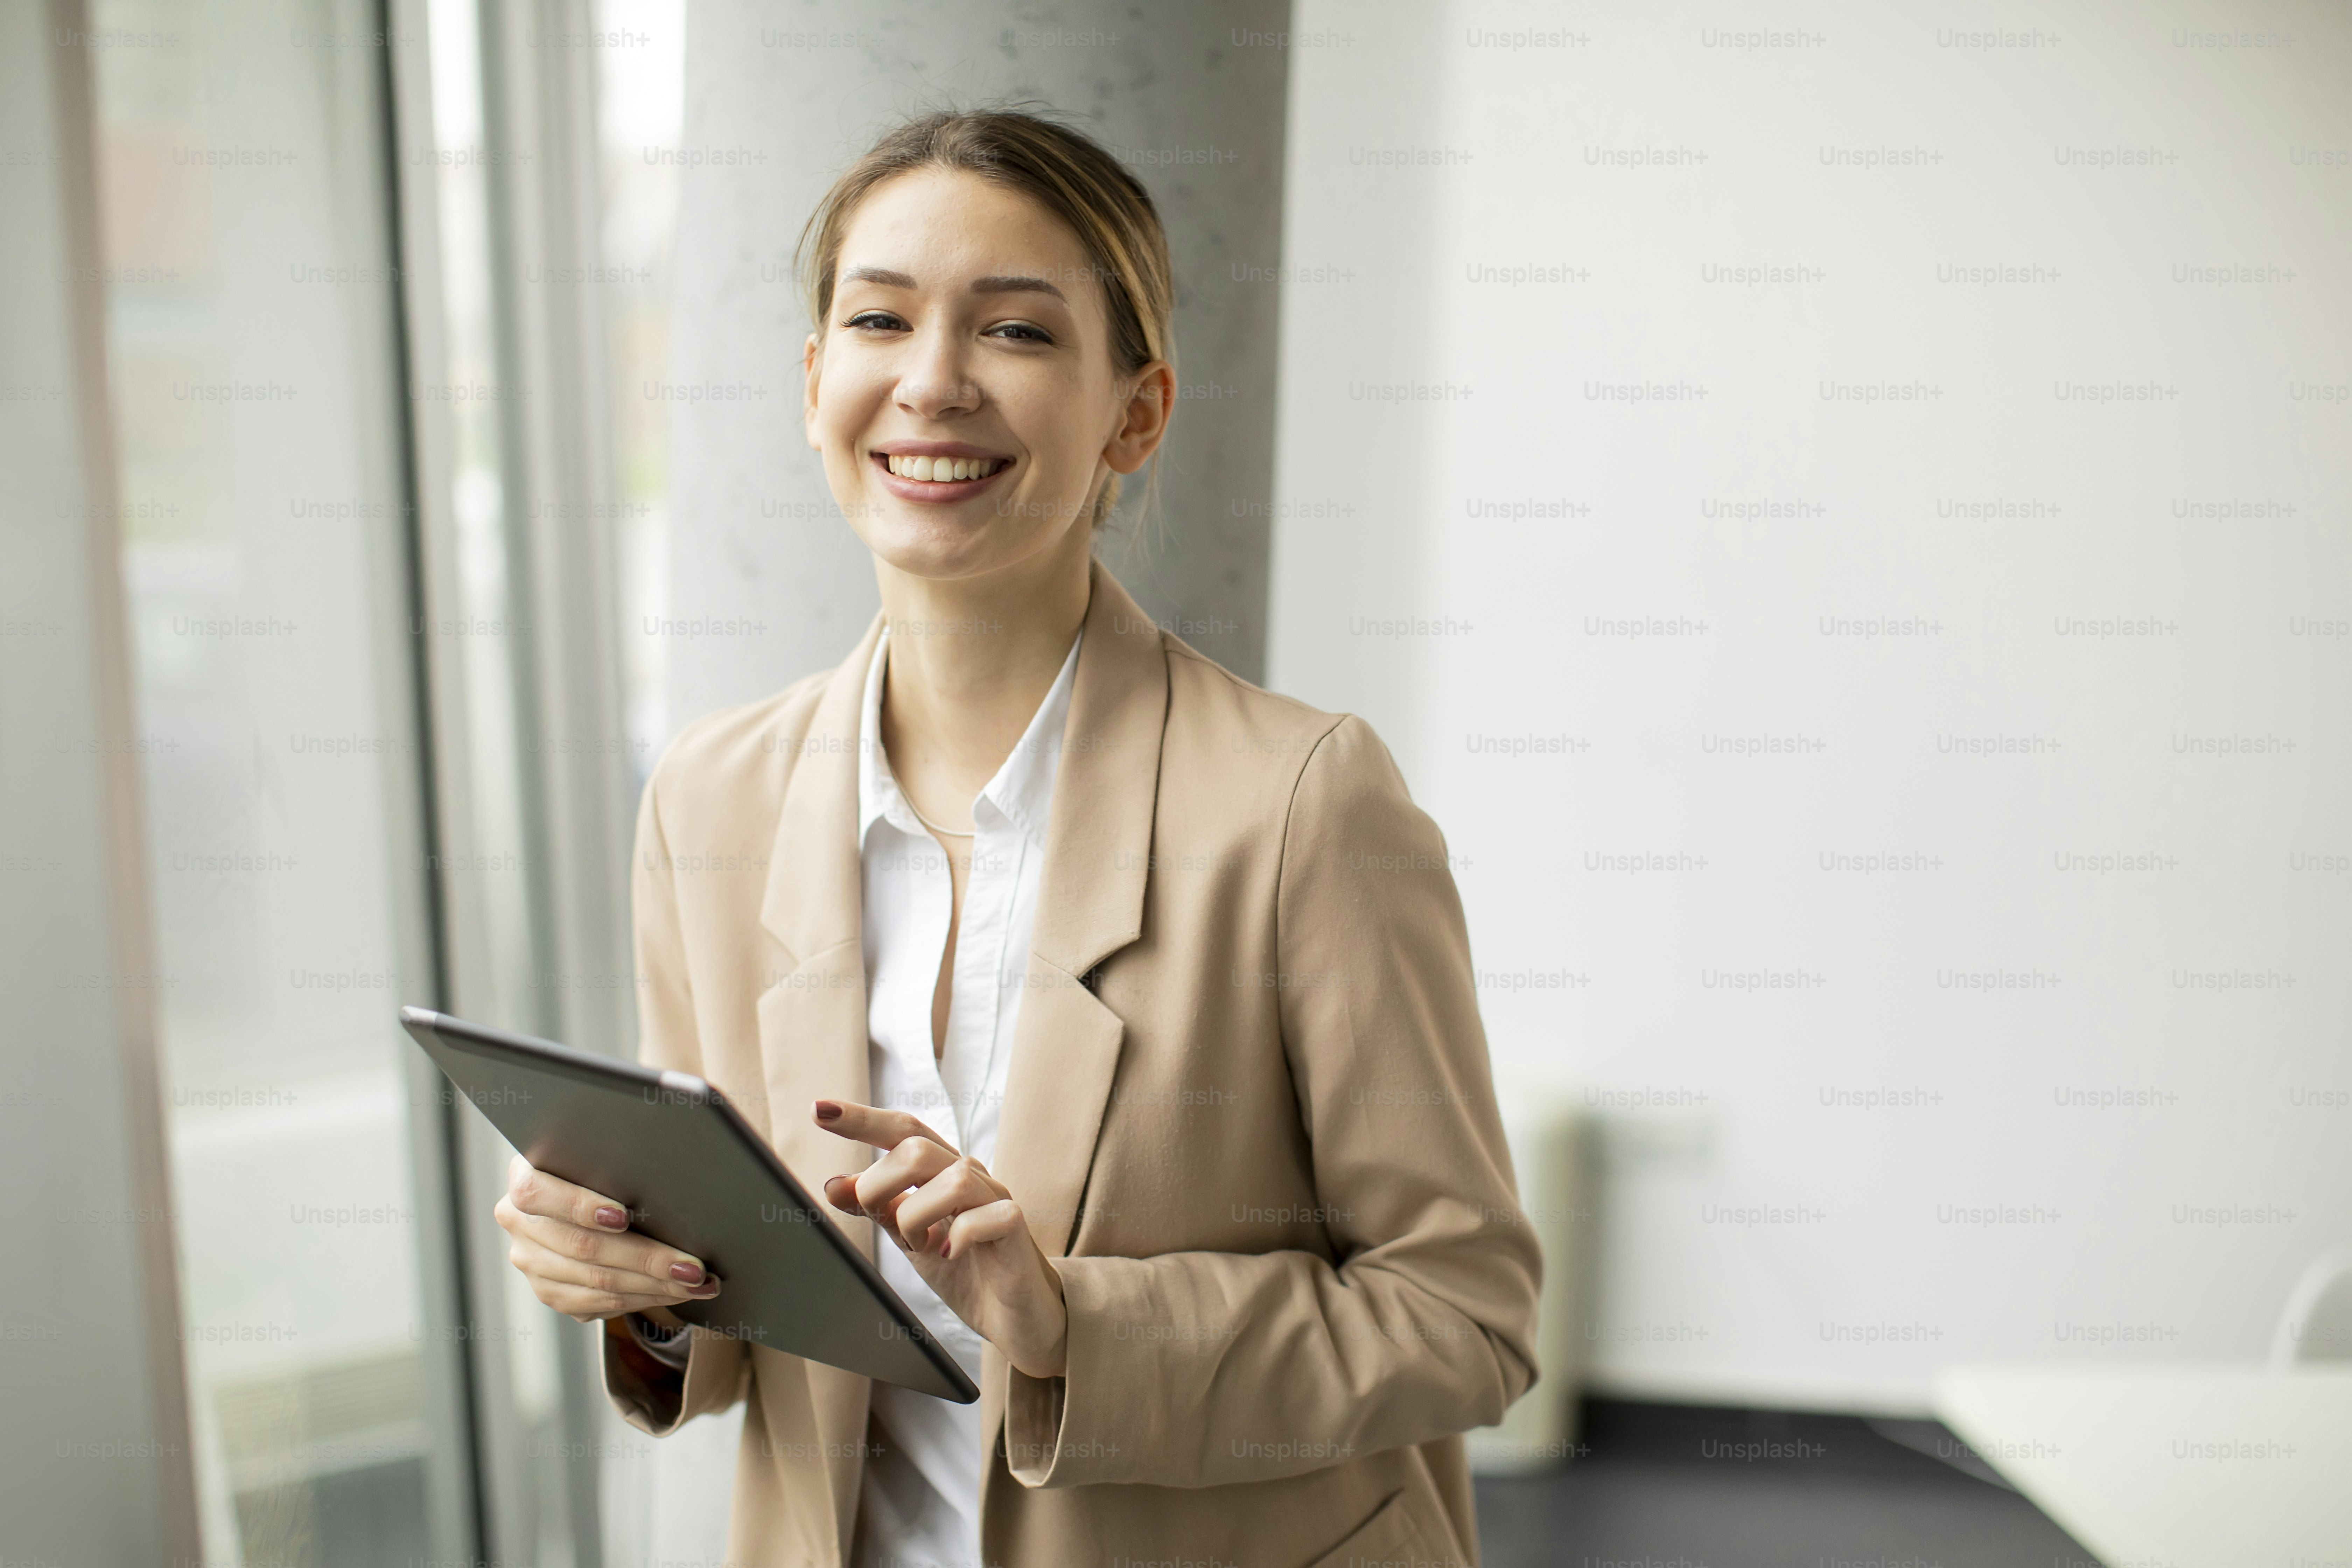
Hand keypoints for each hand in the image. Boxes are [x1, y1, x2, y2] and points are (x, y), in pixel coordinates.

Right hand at [494, 1153, 722, 1323]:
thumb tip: (671, 1152)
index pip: (538, 1193)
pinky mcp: (552, 1292)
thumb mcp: (602, 1149)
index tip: (623, 1216)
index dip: (579, 1205)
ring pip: (596, 1282)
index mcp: (524, 1179)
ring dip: (654, 1286)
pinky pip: (599, 1304)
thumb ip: (617, 1151)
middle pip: (581, 1246)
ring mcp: (533, 1263)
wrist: (587, 1194)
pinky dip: (644, 1299)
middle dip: (646, 1259)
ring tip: (698, 1283)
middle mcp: (520, 1225)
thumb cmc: (606, 1165)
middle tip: (692, 1267)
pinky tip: (677, 1293)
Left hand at [815, 1100, 1067, 1378]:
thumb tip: (834, 1184)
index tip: (820, 1109)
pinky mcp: (1015, 1228)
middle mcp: (970, 1175)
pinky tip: (948, 1256)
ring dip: (917, 1216)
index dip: (862, 1118)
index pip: (902, 1130)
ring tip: (919, 1245)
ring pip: (951, 1178)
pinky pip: (983, 1217)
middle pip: (917, 1149)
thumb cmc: (966, 1271)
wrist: (1018, 1318)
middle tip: (880, 1222)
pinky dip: (956, 1237)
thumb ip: (877, 1210)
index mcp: (942, 1172)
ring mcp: (996, 1199)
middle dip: (880, 1185)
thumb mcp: (910, 1239)